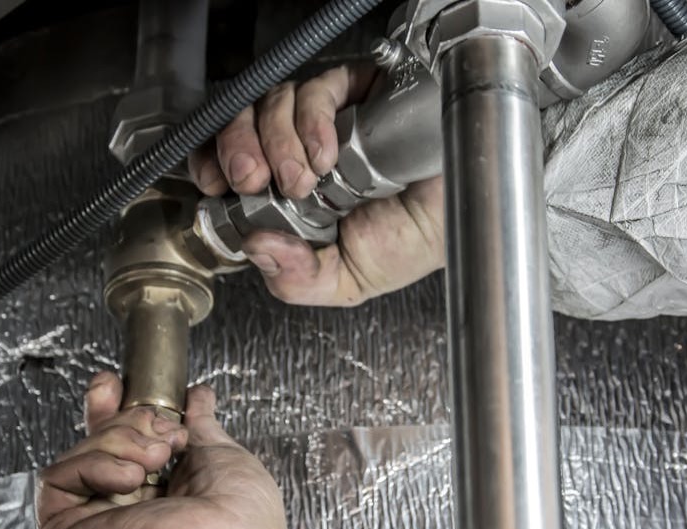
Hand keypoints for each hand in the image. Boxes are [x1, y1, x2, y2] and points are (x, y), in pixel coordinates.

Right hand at [36, 372, 314, 528]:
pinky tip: (129, 478)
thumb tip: (198, 397)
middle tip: (159, 430)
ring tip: (155, 460)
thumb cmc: (239, 522)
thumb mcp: (221, 456)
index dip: (113, 412)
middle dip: (124, 420)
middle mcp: (119, 517)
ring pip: (78, 455)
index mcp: (155, 502)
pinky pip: (57, 478)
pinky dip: (95, 464)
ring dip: (121, 442)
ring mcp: (90, 528)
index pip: (117, 449)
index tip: (116, 385)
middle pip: (94, 445)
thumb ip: (200, 425)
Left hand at [188, 64, 445, 306]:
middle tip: (253, 179)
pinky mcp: (357, 92)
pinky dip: (312, 120)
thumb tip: (256, 249)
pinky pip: (317, 89)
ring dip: (276, 140)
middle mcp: (303, 151)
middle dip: (237, 150)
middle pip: (242, 124)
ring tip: (303, 178)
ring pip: (273, 103)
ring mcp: (328, 120)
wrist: (472, 215)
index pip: (233, 163)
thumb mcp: (348, 281)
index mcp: (291, 193)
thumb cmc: (419, 241)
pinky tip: (329, 152)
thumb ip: (298, 279)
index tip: (215, 184)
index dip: (214, 163)